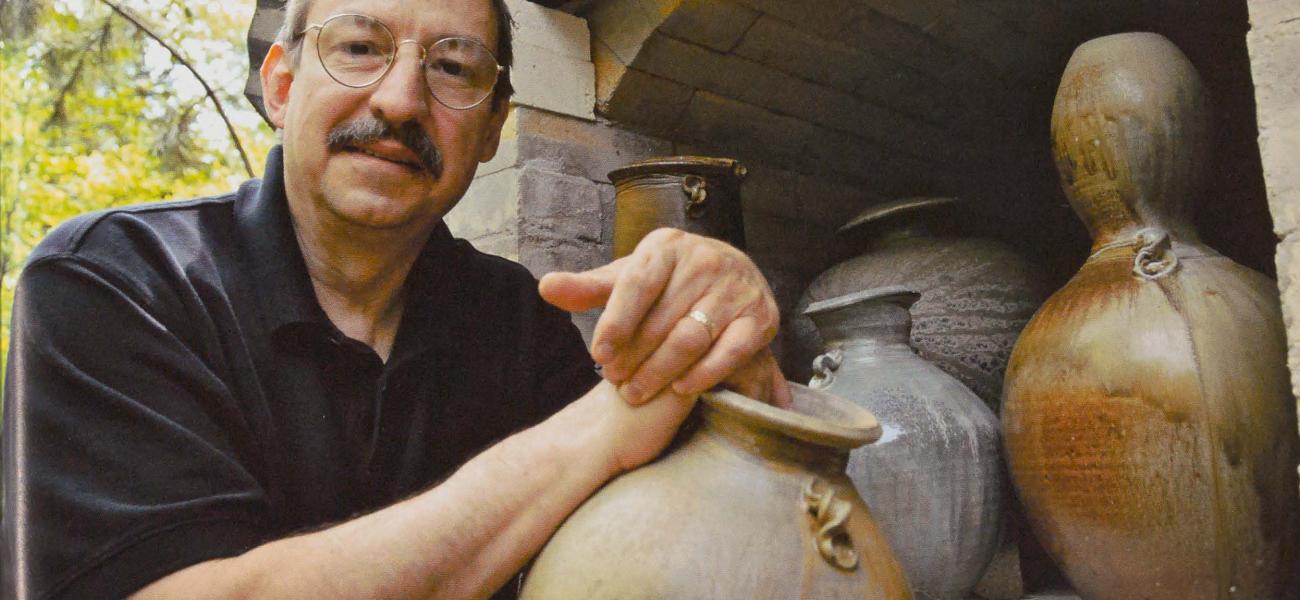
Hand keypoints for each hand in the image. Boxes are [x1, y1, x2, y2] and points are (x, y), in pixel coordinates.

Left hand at [540, 228, 791, 408]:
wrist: (732, 274)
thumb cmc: (669, 281)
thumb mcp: (629, 279)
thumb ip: (590, 288)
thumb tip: (545, 287)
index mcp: (667, 246)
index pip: (636, 284)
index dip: (616, 322)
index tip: (598, 356)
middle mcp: (706, 261)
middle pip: (662, 318)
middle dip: (634, 356)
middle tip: (615, 381)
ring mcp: (737, 288)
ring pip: (692, 337)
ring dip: (661, 371)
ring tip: (636, 393)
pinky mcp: (760, 317)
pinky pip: (731, 351)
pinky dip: (705, 373)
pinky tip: (681, 390)